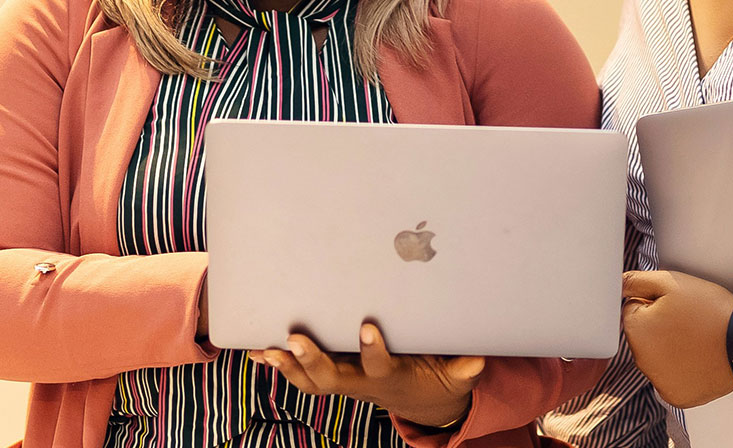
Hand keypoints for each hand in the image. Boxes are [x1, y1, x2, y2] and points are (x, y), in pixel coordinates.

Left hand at [250, 323, 485, 428]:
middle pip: (331, 379)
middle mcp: (361, 384)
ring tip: (264, 349)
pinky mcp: (334, 378)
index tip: (368, 327)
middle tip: (293, 338)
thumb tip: (477, 359)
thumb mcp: (455, 378)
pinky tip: (255, 352)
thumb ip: (463, 369)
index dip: (373, 352)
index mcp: (390, 379)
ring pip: (311, 381)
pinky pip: (302, 376)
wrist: (423, 405)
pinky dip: (279, 366)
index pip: (379, 367)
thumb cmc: (438, 381)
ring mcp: (344, 383)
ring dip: (286, 367)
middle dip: (311, 361)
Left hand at [621, 270, 732, 408]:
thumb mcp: (671, 282)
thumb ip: (637, 281)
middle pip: (643, 336)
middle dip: (658, 326)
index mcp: (635, 329)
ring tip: (695, 339)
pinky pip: (671, 379)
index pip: (632, 310)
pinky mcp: (676, 396)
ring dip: (669, 349)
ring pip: (656, 358)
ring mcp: (658, 381)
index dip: (654, 303)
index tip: (675, 305)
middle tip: (687, 321)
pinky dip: (681, 370)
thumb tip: (618, 284)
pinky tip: (698, 358)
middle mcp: (640, 360)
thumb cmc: (710, 310)